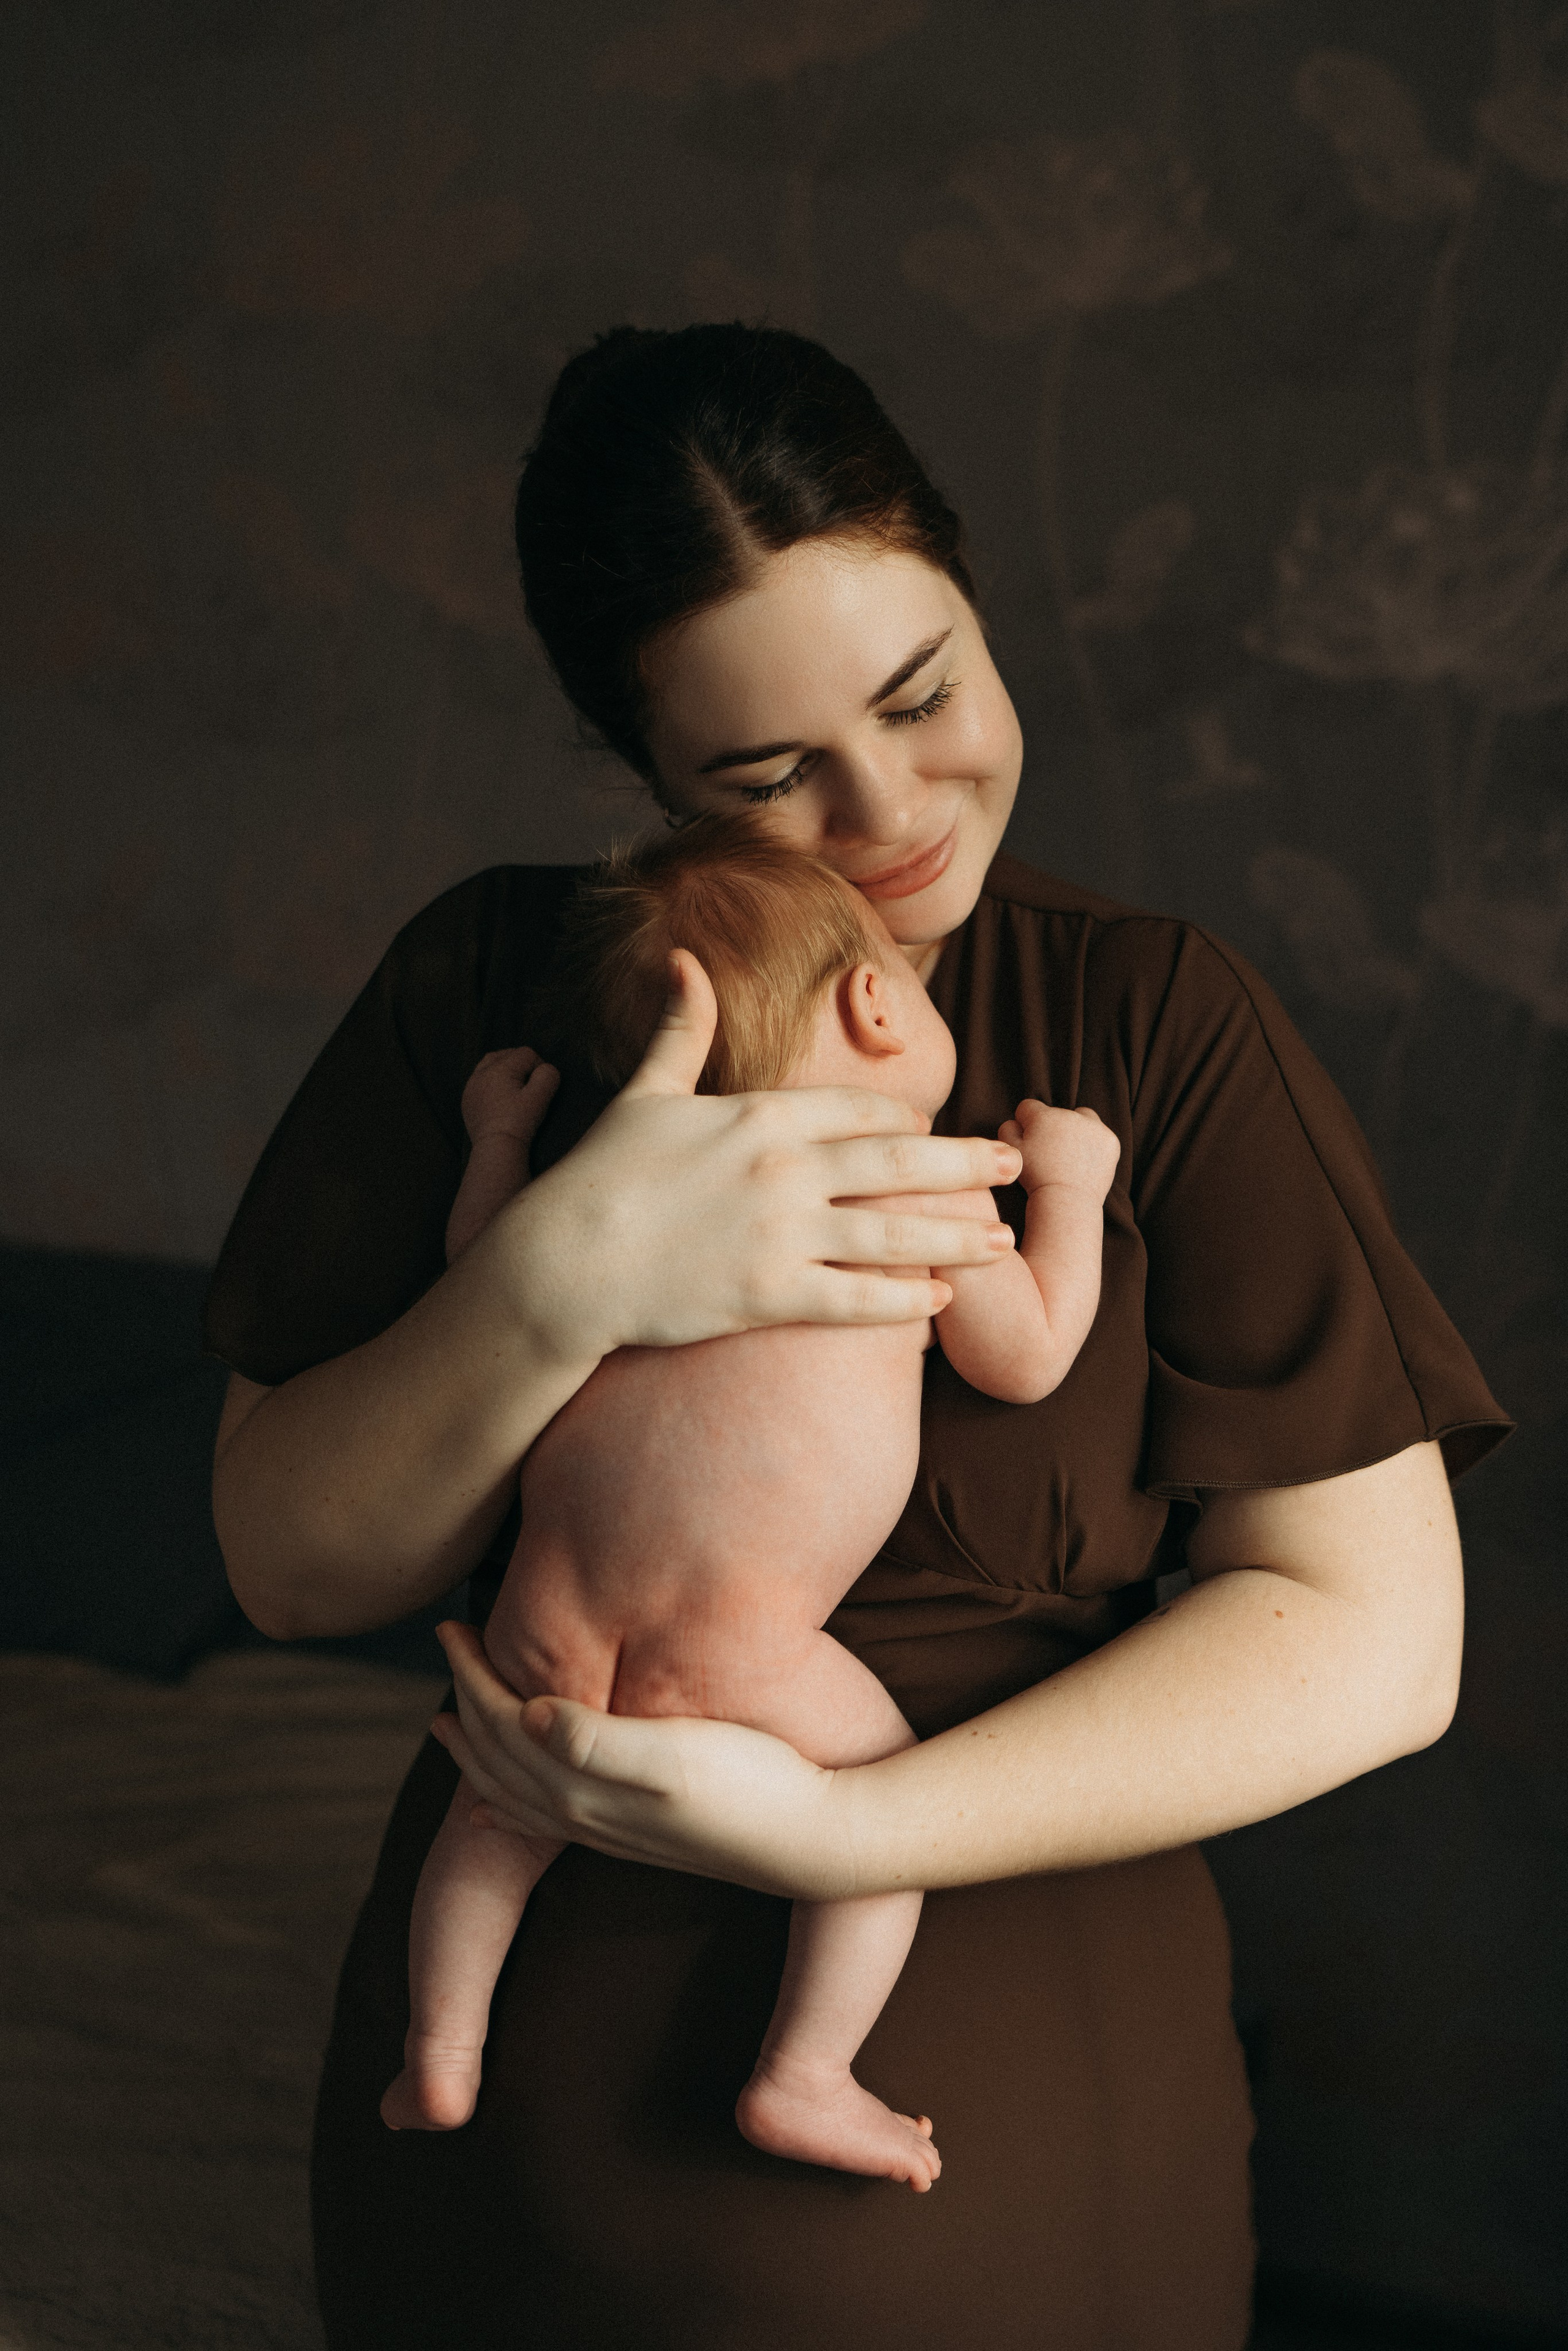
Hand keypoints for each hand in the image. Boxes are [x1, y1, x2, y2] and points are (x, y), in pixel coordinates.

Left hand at [429, 1623, 856, 1901]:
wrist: (817, 1840)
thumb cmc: (757, 1782)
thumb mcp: (678, 1755)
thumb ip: (599, 1740)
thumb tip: (529, 1711)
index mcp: (587, 1788)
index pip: (502, 1725)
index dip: (470, 1674)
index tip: (450, 1627)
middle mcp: (586, 1814)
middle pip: (497, 1756)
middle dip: (464, 1700)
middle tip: (447, 1642)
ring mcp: (609, 1828)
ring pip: (514, 1790)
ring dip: (477, 1751)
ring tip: (450, 1719)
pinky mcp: (635, 1831)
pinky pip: (544, 1816)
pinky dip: (509, 1801)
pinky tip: (504, 1798)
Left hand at [460, 1046, 560, 1145]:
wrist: (496, 1148)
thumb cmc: (519, 1122)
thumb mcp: (540, 1097)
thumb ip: (548, 1076)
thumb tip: (545, 1069)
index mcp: (499, 1068)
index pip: (526, 1053)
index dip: (539, 1066)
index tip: (541, 1086)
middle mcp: (481, 1072)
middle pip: (505, 1054)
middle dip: (520, 1064)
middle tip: (529, 1085)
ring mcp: (471, 1086)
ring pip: (489, 1064)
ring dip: (504, 1069)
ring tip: (514, 1086)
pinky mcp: (467, 1100)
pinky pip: (479, 1080)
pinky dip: (491, 1081)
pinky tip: (499, 1097)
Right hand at [491, 950, 1023, 1357]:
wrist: (560, 1264)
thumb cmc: (598, 1177)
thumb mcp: (642, 1092)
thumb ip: (680, 1029)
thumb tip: (681, 958)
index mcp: (759, 1116)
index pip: (857, 1108)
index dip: (903, 1117)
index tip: (934, 1125)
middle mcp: (783, 1171)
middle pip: (897, 1162)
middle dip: (963, 1163)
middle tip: (1013, 1162)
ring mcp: (780, 1235)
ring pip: (892, 1234)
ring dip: (954, 1236)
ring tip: (1001, 1241)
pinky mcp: (769, 1295)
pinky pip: (856, 1300)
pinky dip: (904, 1300)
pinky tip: (940, 1298)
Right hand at [999, 1100, 1119, 1200]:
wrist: (1067, 1202)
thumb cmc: (1035, 1180)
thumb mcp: (1012, 1154)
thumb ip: (1007, 1130)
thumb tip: (1015, 1122)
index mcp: (1043, 1116)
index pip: (1028, 1107)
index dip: (1025, 1124)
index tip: (1029, 1141)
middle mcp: (1070, 1116)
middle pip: (1057, 1113)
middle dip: (1052, 1128)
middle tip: (1051, 1154)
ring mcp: (1094, 1127)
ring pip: (1082, 1117)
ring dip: (1076, 1129)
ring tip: (1070, 1154)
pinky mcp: (1110, 1141)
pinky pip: (1100, 1134)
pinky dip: (1094, 1144)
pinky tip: (1085, 1162)